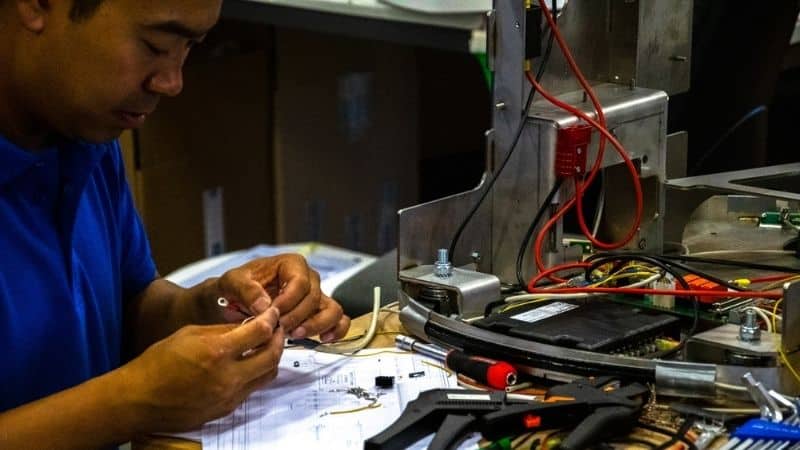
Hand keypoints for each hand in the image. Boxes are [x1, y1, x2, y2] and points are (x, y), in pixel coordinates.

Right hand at [118, 307, 283, 431]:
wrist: (138, 399)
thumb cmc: (157, 364)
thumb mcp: (190, 333)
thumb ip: (223, 330)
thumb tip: (248, 324)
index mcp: (216, 352)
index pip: (260, 332)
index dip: (271, 319)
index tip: (273, 314)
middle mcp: (227, 377)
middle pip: (272, 356)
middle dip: (279, 339)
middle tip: (277, 329)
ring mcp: (229, 396)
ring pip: (266, 375)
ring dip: (271, 358)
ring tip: (266, 346)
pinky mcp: (226, 410)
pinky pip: (252, 389)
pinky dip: (256, 374)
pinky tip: (249, 365)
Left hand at [216, 254, 349, 341]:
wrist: (233, 302)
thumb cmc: (235, 288)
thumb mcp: (232, 283)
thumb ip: (247, 290)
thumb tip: (265, 305)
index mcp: (291, 264)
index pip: (300, 283)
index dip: (288, 301)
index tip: (272, 314)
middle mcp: (309, 279)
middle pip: (315, 298)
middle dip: (297, 317)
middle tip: (279, 328)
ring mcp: (316, 297)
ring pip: (333, 310)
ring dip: (317, 325)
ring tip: (296, 335)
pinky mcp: (319, 313)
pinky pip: (339, 321)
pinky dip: (335, 331)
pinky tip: (322, 339)